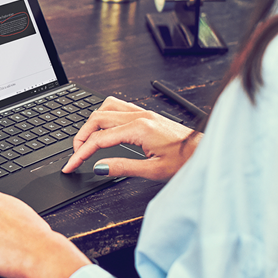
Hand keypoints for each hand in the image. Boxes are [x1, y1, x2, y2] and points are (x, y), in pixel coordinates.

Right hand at [61, 96, 199, 180]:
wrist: (205, 152)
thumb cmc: (186, 161)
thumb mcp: (153, 171)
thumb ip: (123, 168)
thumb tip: (99, 167)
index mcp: (139, 129)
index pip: (99, 139)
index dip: (81, 153)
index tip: (71, 164)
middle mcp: (139, 116)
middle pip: (97, 119)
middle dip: (81, 137)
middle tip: (75, 154)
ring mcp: (143, 112)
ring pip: (105, 107)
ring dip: (91, 123)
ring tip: (86, 141)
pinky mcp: (146, 114)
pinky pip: (117, 107)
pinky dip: (104, 116)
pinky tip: (104, 129)